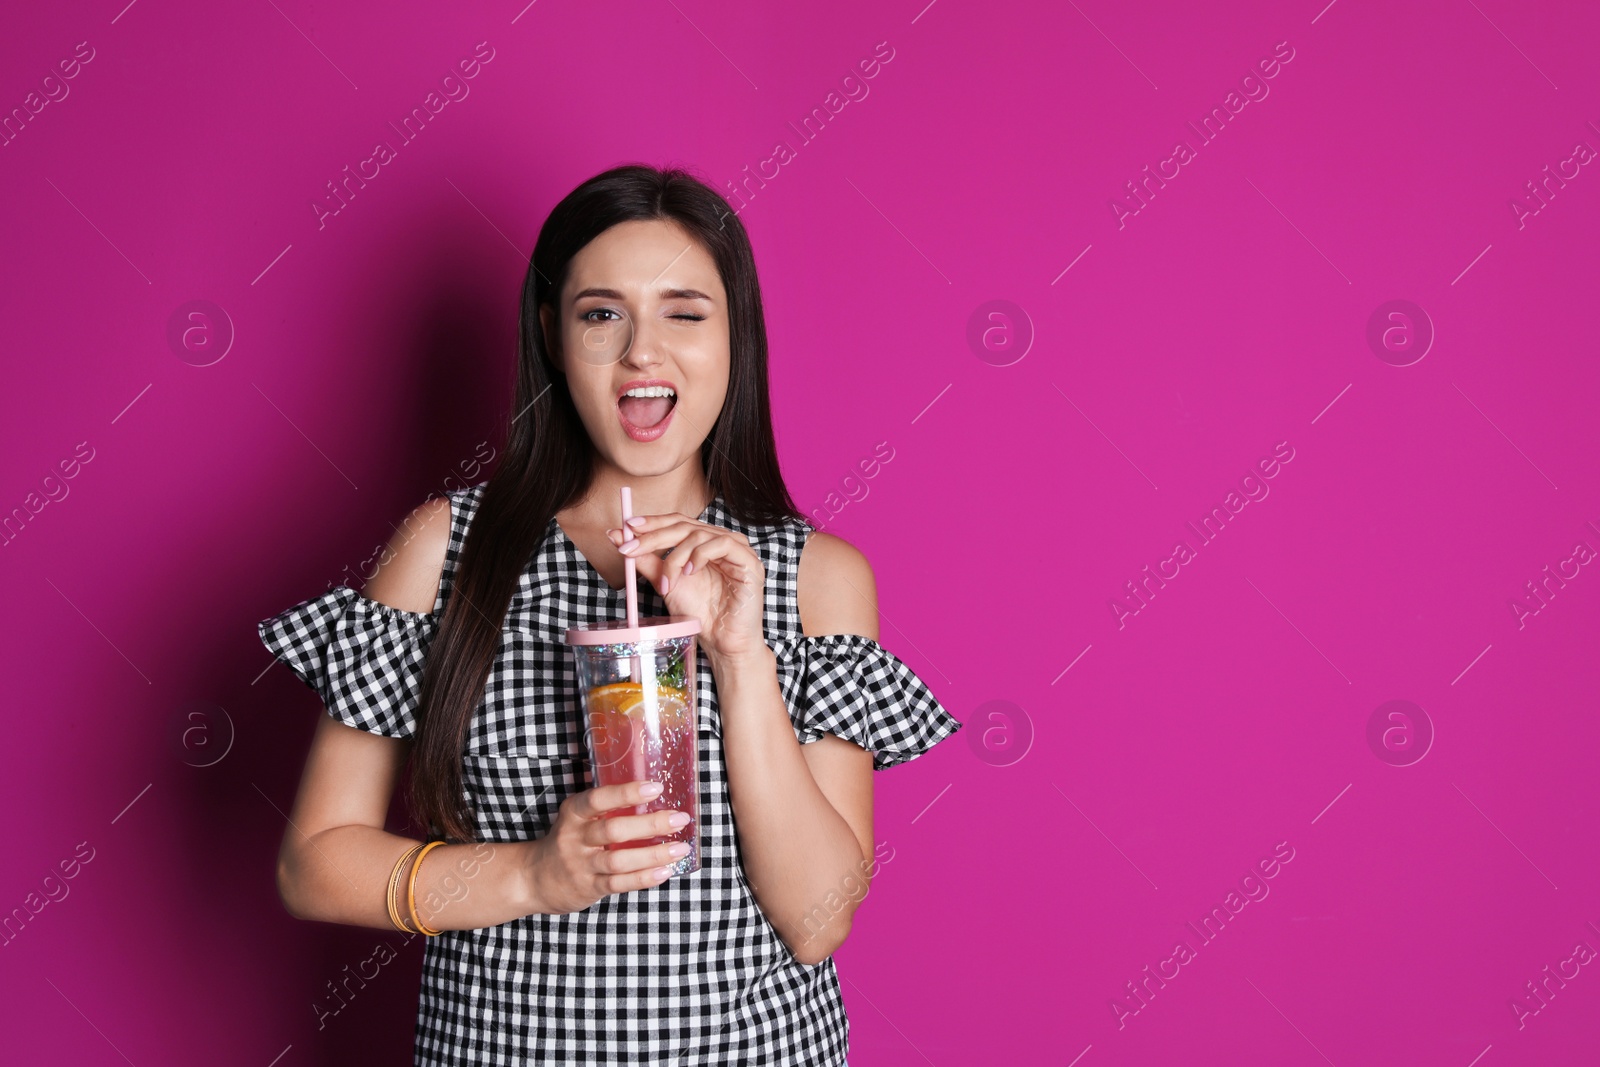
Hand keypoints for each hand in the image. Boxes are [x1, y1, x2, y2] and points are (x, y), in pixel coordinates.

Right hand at [525, 781, 691, 914]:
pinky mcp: (589, 887)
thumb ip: (606, 808)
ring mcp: (581, 865)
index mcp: (573, 813)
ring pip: (618, 860)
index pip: (597, 799)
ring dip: (653, 855)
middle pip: (613, 830)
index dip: (626, 793)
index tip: (656, 788)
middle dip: (650, 825)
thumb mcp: (578, 818)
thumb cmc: (569, 840)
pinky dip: (643, 878)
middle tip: (679, 819)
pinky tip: (665, 871)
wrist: (535, 878)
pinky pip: (618, 884)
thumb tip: (655, 794)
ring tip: (680, 848)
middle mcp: (574, 838)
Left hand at [605, 511, 766, 661]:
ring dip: (676, 557)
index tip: (628, 526)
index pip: (677, 522)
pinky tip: (690, 572)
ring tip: (667, 582)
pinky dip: (700, 556)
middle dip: (654, 536)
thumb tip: (618, 537)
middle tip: (631, 548)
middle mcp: (721, 541)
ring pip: (699, 535)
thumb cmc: (699, 613)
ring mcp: (737, 549)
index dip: (653, 521)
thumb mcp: (666, 582)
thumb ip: (646, 560)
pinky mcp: (749, 561)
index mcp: (704, 542)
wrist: (721, 640)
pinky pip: (722, 544)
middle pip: (685, 525)